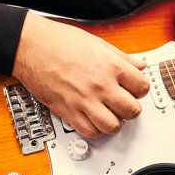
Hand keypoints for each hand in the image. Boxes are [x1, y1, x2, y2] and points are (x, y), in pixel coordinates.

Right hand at [12, 12, 149, 138]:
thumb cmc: (60, 41)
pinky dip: (95, 130)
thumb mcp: (98, 43)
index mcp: (111, 66)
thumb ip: (122, 57)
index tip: (134, 89)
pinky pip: (90, 132)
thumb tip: (140, 65)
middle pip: (132, 110)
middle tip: (123, 103)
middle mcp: (101, 85)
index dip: (140, 89)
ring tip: (110, 114)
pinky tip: (94, 121)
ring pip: (113, 126)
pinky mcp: (68, 111)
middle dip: (131, 109)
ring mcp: (84, 100)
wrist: (31, 46)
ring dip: (115, 122)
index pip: (143, 87)